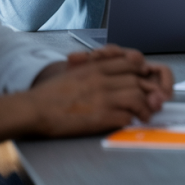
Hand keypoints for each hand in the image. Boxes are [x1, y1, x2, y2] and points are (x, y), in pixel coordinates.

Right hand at [25, 53, 169, 137]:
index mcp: (97, 67)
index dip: (141, 72)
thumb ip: (97, 70)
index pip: (132, 63)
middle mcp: (103, 79)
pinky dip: (132, 120)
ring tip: (145, 115)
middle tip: (151, 100)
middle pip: (137, 81)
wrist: (34, 109)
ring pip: (137, 97)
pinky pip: (127, 116)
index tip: (144, 80)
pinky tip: (131, 122)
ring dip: (144, 108)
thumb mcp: (77, 71)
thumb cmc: (51, 93)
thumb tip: (115, 76)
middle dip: (147, 91)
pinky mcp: (101, 115)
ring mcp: (103, 97)